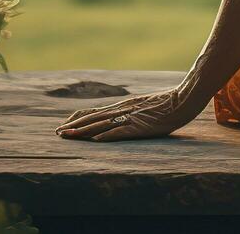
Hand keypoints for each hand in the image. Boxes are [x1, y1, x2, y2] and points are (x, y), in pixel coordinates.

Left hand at [55, 86, 200, 141]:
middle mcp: (122, 110)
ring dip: (83, 131)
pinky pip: (120, 131)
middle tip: (57, 132)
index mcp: (123, 106)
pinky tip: (95, 140)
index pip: (95, 111)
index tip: (65, 123)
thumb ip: (130, 110)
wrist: (182, 99)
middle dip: (74, 126)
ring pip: (101, 125)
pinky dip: (106, 136)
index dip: (79, 118)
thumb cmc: (167, 103)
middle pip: (93, 118)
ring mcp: (130, 118)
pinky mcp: (139, 126)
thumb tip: (118, 117)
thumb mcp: (143, 104)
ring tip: (67, 135)